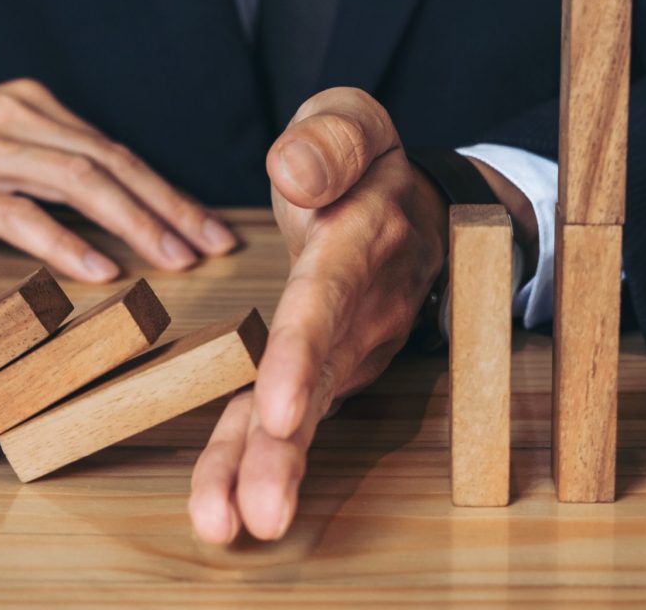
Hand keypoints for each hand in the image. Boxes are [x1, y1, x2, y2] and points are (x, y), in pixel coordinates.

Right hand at [0, 78, 235, 281]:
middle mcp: (8, 115)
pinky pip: (14, 215)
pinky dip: (64, 243)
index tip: (210, 227)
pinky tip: (99, 269)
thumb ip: (47, 168)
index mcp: (29, 105)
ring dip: (135, 224)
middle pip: (109, 163)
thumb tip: (122, 209)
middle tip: (212, 245)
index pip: (115, 151)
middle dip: (169, 207)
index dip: (169, 192)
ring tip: (175, 260)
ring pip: (76, 183)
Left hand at [189, 87, 448, 542]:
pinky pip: (295, 411)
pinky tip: (226, 506)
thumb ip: (329, 139)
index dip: (304, 350)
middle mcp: (364, 301)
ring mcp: (354, 340)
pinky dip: (259, 458)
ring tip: (229, 525)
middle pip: (321, 376)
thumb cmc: (367, 161)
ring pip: (308, 408)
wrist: (418, 202)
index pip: (329, 294)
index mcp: (362, 234)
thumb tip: (291, 171)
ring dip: (269, 467)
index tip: (281, 409)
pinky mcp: (335, 363)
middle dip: (286, 444)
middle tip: (254, 513)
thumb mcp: (352, 119)